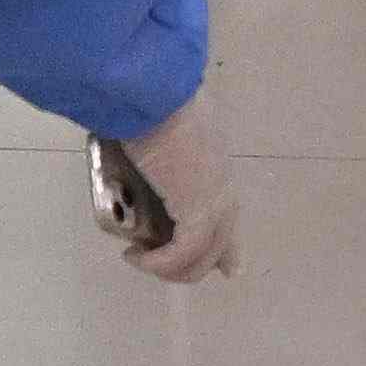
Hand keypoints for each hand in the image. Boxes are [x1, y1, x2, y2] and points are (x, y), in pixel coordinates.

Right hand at [111, 101, 239, 285]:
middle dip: (193, 265)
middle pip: (221, 243)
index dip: (230, 247)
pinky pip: (181, 254)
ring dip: (167, 267)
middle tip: (153, 264)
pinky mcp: (200, 213)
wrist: (154, 95)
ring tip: (138, 259)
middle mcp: (225, 186)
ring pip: (202, 256)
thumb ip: (159, 151)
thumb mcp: (160, 132)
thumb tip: (137, 159)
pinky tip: (135, 257)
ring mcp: (217, 201)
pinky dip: (157, 263)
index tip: (230, 270)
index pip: (229, 214)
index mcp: (218, 165)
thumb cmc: (150, 105)